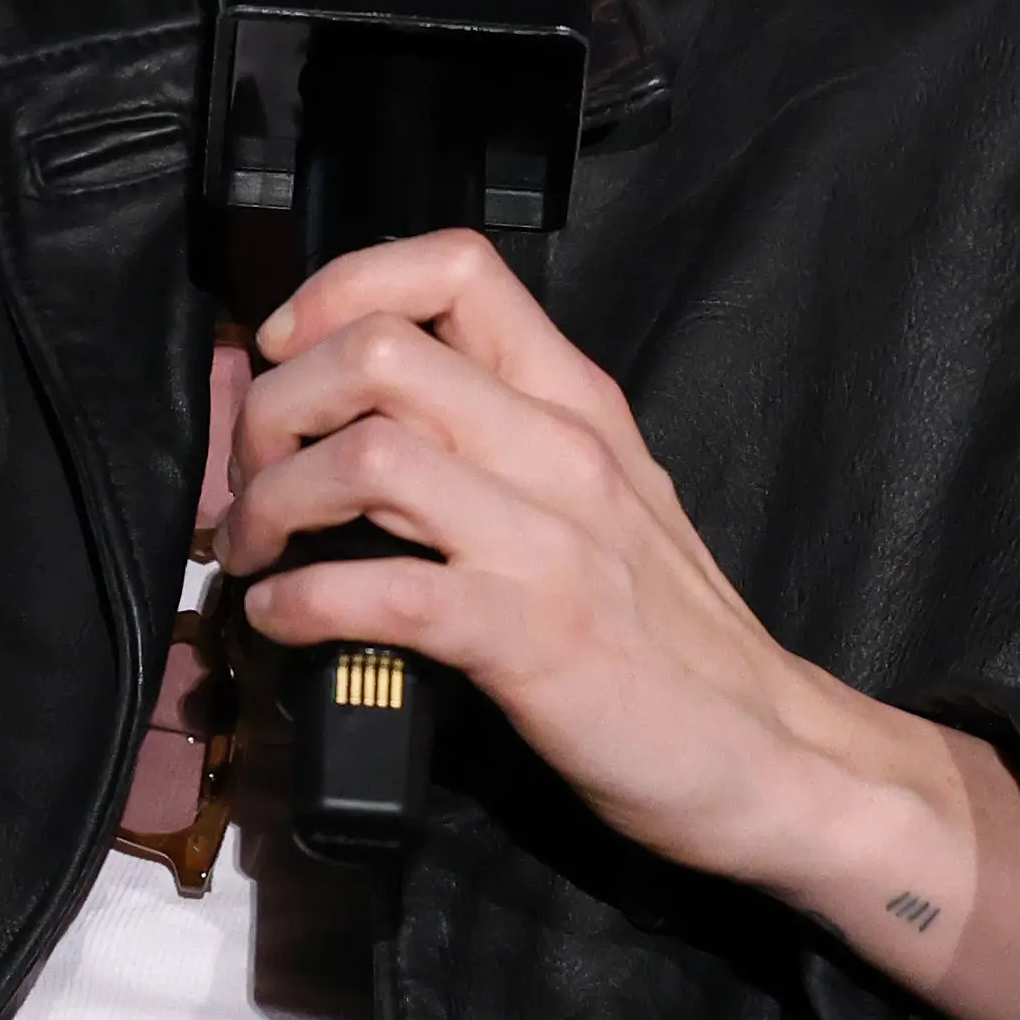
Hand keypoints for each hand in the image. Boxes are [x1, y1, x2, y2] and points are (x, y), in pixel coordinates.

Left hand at [220, 230, 1019, 1019]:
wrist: (768, 753)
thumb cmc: (669, 634)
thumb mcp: (600, 495)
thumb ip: (501, 439)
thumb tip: (361, 413)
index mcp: (575, 400)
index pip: (455, 265)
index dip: (343, 286)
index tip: (289, 352)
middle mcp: (561, 448)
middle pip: (376, 351)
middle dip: (273, 406)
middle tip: (250, 477)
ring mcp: (551, 540)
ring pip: (367, 454)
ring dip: (273, 501)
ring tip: (252, 552)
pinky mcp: (534, 638)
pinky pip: (384, 588)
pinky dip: (302, 599)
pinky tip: (282, 620)